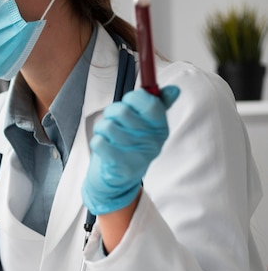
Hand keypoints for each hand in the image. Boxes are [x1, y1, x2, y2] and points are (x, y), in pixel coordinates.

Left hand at [82, 85, 179, 215]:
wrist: (117, 180)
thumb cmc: (129, 147)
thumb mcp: (146, 126)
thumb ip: (158, 105)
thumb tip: (174, 89)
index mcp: (159, 128)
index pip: (150, 102)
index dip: (133, 98)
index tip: (128, 103)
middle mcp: (151, 141)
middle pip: (122, 112)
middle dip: (111, 113)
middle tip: (114, 122)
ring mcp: (136, 155)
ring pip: (107, 126)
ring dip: (102, 129)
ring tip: (108, 137)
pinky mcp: (120, 166)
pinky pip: (99, 142)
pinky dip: (97, 142)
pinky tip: (104, 148)